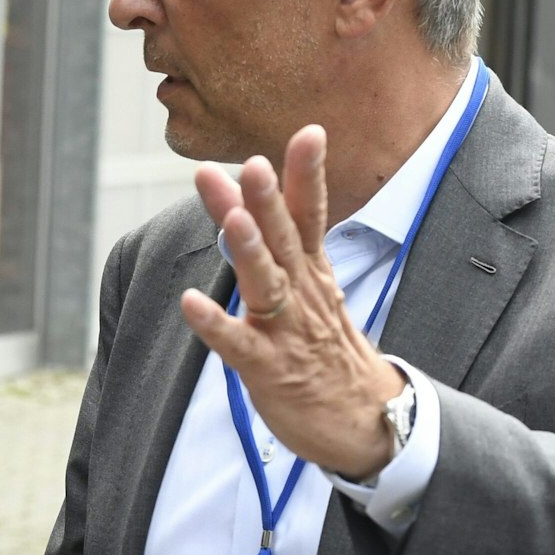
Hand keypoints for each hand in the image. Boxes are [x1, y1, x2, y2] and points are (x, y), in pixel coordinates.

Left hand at [179, 126, 404, 478]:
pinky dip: (215, 324)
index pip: (312, 215)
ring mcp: (287, 332)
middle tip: (253, 163)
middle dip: (268, 202)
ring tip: (230, 220)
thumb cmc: (327, 351)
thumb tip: (243, 201)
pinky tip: (190, 304)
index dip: (308, 175)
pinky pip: (239, 345)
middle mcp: (303, 294)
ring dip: (248, 251)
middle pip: (285, 240)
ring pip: (267, 284)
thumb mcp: (312, 291)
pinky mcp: (270, 369)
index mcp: (312, 271)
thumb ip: (280, 246)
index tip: (309, 132)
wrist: (364, 423)